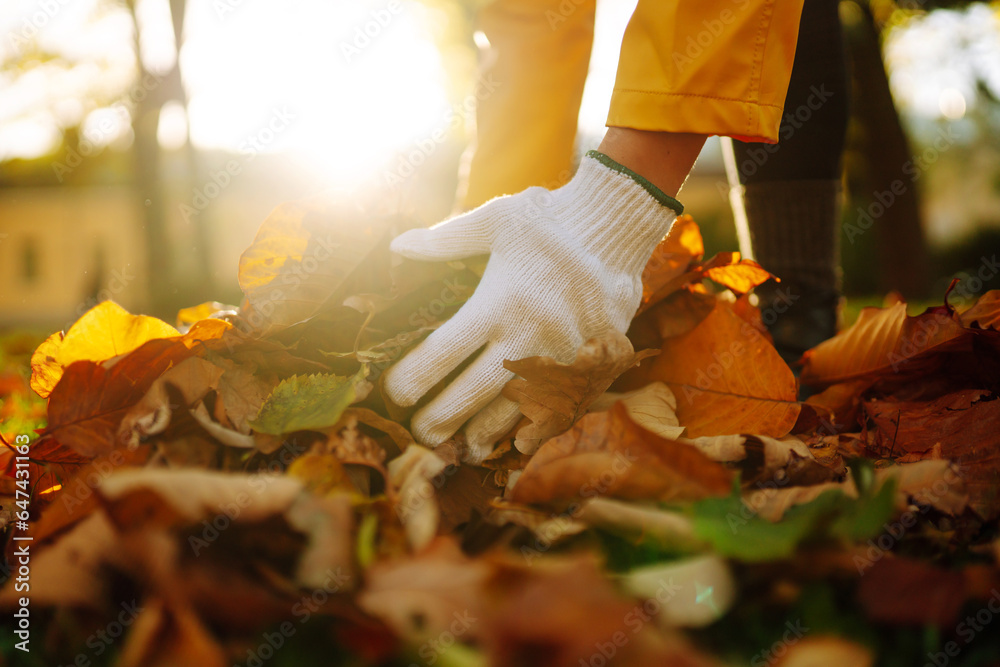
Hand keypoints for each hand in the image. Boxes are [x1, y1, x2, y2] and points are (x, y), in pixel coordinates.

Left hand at [383, 151, 681, 462]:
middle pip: (473, 393)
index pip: (443, 352)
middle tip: (418, 434)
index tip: (393, 393)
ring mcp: (564, 356)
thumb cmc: (552, 219)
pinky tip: (517, 443)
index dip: (412, 378)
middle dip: (440, 419)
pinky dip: (536, 428)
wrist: (620, 225)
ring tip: (461, 450)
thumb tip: (397, 246)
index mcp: (500, 302)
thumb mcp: (496, 220)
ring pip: (516, 410)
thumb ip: (445, 240)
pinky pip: (560, 406)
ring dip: (484, 434)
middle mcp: (530, 335)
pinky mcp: (592, 364)